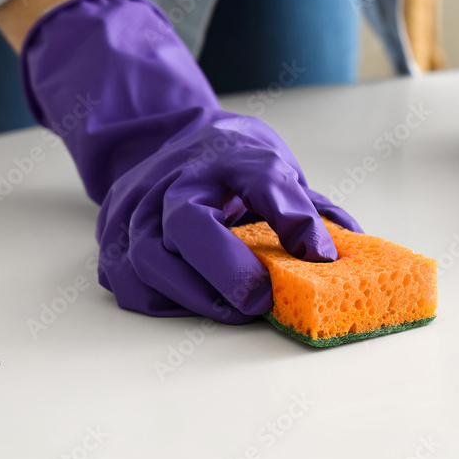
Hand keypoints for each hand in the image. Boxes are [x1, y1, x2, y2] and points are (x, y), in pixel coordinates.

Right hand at [97, 113, 359, 321]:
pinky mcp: (113, 243)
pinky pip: (133, 285)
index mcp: (225, 156)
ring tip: (237, 311)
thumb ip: (308, 208)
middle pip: (189, 224)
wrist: (171, 147)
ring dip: (197, 296)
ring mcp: (135, 210)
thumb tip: (345, 247)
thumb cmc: (229, 162)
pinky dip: (168, 302)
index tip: (319, 253)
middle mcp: (173, 180)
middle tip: (262, 302)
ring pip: (150, 262)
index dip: (291, 216)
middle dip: (228, 271)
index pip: (261, 178)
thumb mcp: (276, 168)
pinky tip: (200, 302)